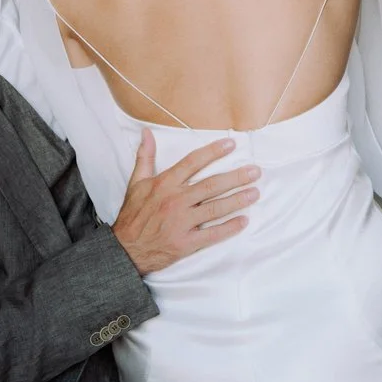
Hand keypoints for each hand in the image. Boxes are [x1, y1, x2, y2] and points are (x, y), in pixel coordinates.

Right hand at [113, 131, 259, 274]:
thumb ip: (145, 156)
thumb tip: (147, 132)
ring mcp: (182, 222)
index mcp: (165, 183)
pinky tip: (243, 221)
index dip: (213, 152)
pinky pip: (212, 234)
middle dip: (236, 177)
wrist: (125, 249)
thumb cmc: (133, 215)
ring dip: (237, 200)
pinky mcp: (186, 242)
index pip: (193, 162)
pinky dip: (229, 228)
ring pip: (215, 208)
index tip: (232, 145)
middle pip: (211, 185)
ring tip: (255, 192)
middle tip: (255, 171)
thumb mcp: (136, 182)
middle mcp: (176, 200)